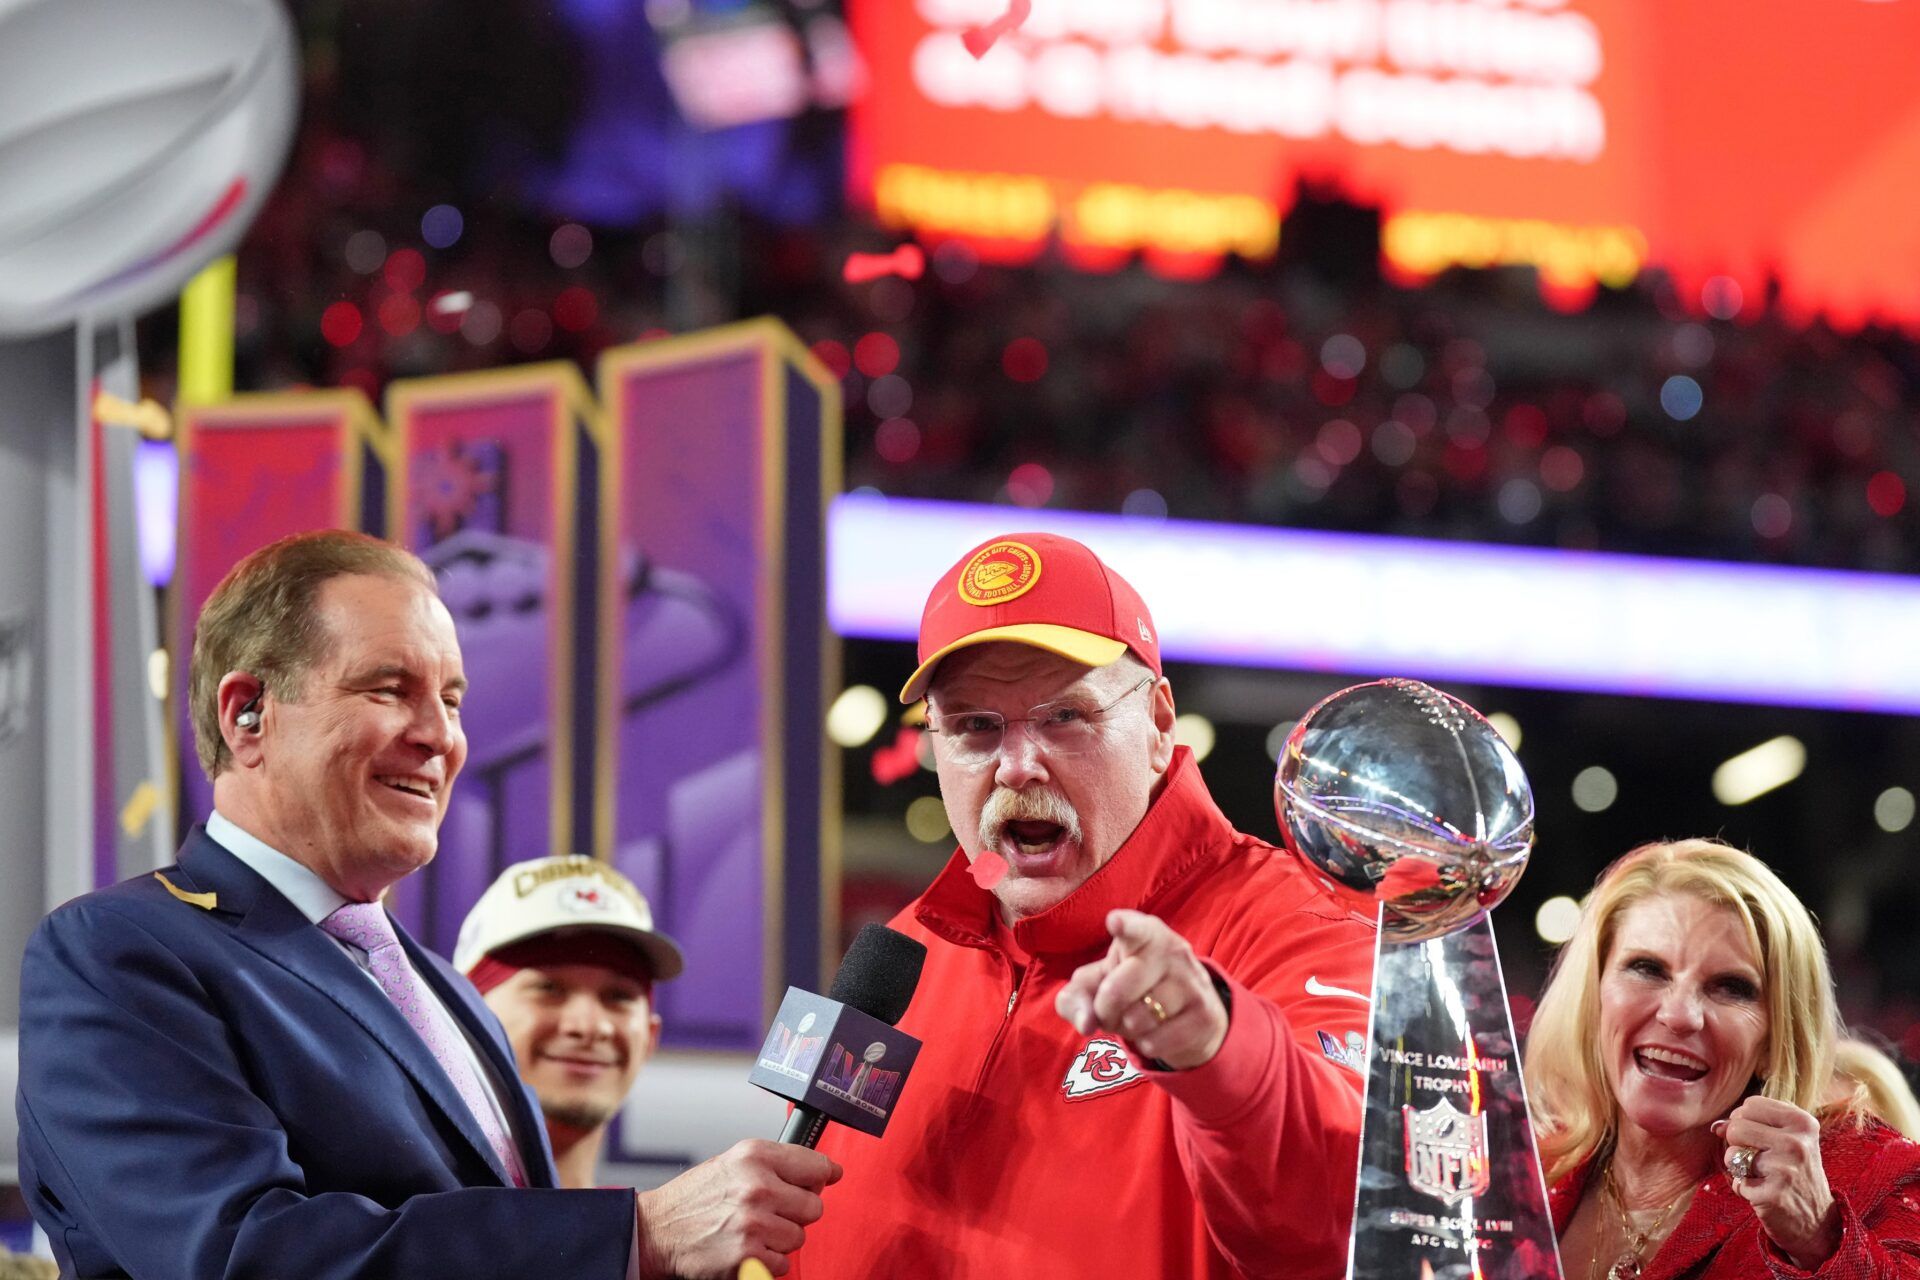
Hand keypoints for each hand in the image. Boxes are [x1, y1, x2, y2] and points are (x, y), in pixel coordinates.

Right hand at [634, 1139, 842, 1277]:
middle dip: (796, 1213)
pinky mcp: (748, 1257)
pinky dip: (768, 1262)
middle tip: (770, 1212)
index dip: (821, 1176)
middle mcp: (757, 1187)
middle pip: (813, 1207)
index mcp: (755, 1157)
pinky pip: (783, 1264)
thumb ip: (776, 1164)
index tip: (824, 1179)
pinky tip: (746, 1248)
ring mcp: (753, 1224)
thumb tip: (825, 1172)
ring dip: (780, 1239)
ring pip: (799, 1237)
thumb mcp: (733, 1163)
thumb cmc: (695, 1198)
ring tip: (752, 1230)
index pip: (816, 1165)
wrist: (657, 1231)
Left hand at [1053, 909, 1228, 1070]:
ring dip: (1127, 1028)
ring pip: (1140, 1017)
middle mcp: (1172, 950)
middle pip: (1119, 990)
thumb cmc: (1128, 989)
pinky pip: (1158, 1040)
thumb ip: (1075, 999)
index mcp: (1144, 933)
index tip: (1114, 922)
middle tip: (1109, 1009)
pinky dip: (1147, 1044)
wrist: (1187, 1016)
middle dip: (1104, 1008)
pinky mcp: (1204, 1015)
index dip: (1125, 926)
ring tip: (1134, 1019)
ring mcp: (1192, 982)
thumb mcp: (1095, 986)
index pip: (1136, 929)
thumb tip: (1086, 1023)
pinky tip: (1153, 1033)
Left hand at [1715, 1098, 1841, 1269]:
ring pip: (1732, 1153)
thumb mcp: (1784, 1141)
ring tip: (1761, 1176)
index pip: (1751, 1104)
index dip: (1747, 1121)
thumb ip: (1751, 1124)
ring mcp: (1786, 1169)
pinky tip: (1763, 1193)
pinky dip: (1743, 1188)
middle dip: (1738, 1143)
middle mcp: (1797, 1143)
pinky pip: (1736, 1181)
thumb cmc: (1794, 1173)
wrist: (1816, 1221)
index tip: (1762, 1138)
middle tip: (1760, 1159)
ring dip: (1738, 1167)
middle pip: (1736, 1126)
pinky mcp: (1773, 1194)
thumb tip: (1717, 1126)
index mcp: (1803, 1123)